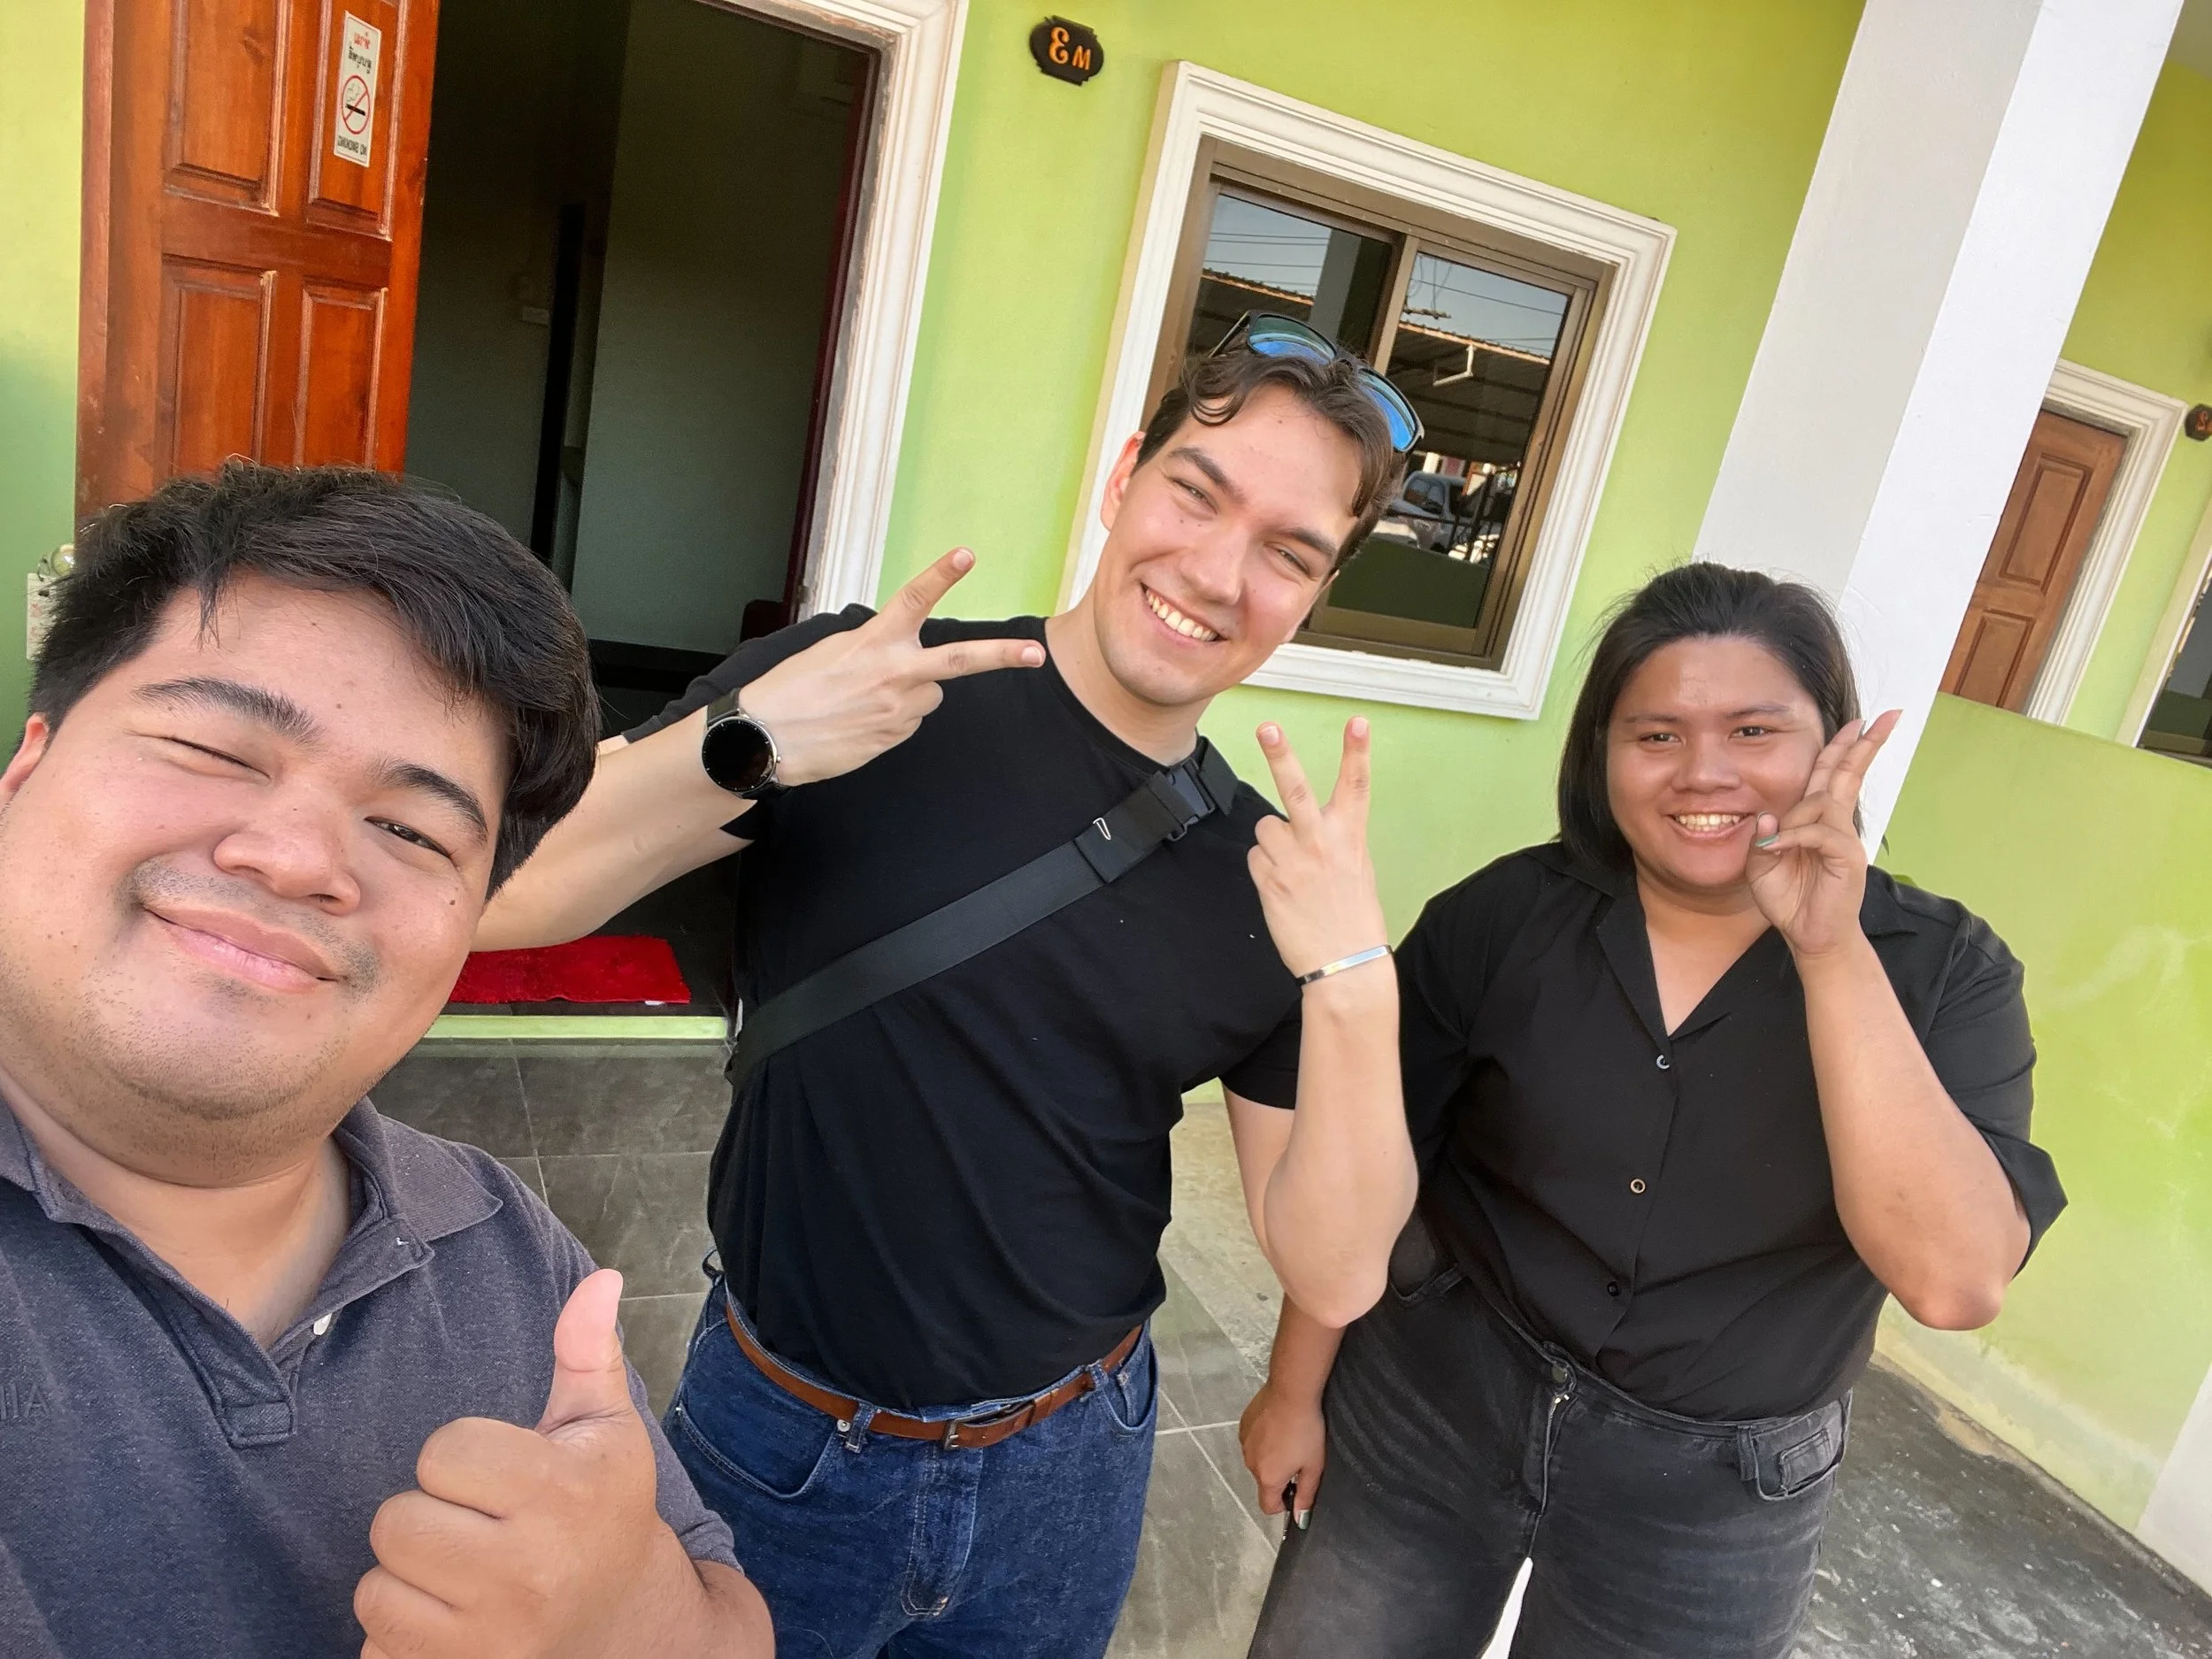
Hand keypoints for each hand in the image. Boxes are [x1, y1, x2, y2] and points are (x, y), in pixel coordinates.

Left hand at [356, 1271, 707, 1657]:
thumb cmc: (602, 1513)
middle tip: (475, 1525)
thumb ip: (587, 1352)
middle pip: (395, 1522)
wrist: (628, 1629)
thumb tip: (601, 1278)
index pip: (443, 1453)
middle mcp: (530, 1569)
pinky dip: (401, 1633)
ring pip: (376, 1587)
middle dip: (426, 1516)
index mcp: (564, 1492)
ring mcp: (493, 1637)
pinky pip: (376, 1644)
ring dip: (407, 1578)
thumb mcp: (606, 1429)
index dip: (462, 1457)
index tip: (501, 1475)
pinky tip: (451, 1619)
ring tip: (462, 1572)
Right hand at [742, 548, 1044, 785]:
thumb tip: (904, 656)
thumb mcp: (831, 651)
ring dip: (909, 694)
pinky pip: (909, 721)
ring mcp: (899, 709)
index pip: (913, 599)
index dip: (941, 575)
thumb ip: (875, 645)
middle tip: (1036, 653)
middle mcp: (893, 673)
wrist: (764, 739)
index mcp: (873, 641)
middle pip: (959, 660)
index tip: (966, 555)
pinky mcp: (895, 737)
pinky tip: (859, 721)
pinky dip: (893, 719)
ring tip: (864, 700)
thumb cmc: (790, 690)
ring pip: (929, 695)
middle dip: (1002, 655)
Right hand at [1240, 1378, 1326, 1528]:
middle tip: (1298, 1456)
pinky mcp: (1243, 1425)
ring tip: (1287, 1437)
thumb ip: (1306, 1495)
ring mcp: (1244, 1443)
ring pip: (1257, 1460)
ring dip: (1270, 1456)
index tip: (1295, 1487)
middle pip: (1264, 1481)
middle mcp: (1250, 1464)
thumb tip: (1300, 1520)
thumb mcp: (1314, 1465)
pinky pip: (1252, 1442)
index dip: (1282, 1503)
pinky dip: (1263, 1439)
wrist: (1291, 1391)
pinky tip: (1276, 1425)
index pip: (1268, 1507)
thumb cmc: (1307, 1430)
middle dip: (1278, 1475)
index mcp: (1268, 1478)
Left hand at [1248, 720, 1389, 984]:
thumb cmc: (1353, 918)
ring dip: (1272, 842)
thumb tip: (1306, 825)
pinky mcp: (1269, 881)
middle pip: (1295, 788)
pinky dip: (1264, 868)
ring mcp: (1292, 861)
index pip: (1357, 785)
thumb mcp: (1358, 869)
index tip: (1357, 721)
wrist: (1344, 964)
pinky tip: (1283, 888)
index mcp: (1350, 837)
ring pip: (1265, 827)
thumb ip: (1334, 840)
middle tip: (1267, 727)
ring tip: (1291, 870)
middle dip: (1280, 754)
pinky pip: (1256, 857)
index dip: (1357, 750)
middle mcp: (1321, 843)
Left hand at [1748, 709, 1900, 960]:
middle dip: (1863, 744)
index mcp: (1817, 820)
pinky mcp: (1847, 856)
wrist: (1810, 936)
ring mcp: (1845, 838)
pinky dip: (1794, 837)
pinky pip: (1818, 832)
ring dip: (1794, 817)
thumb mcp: (1761, 864)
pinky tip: (1777, 848)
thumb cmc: (1789, 899)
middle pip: (1847, 774)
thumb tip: (1768, 815)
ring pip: (1822, 803)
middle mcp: (1835, 823)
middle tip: (1885, 716)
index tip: (1858, 722)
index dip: (1842, 748)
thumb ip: (1762, 837)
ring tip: (1774, 849)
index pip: (1830, 775)